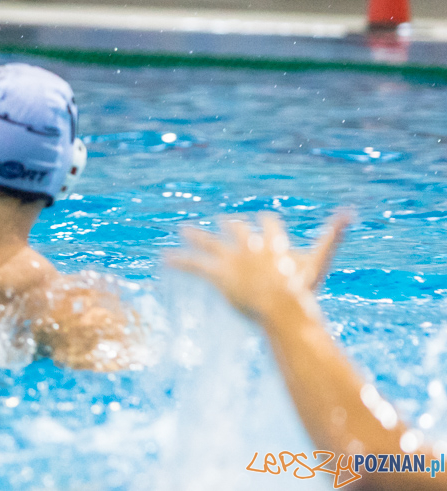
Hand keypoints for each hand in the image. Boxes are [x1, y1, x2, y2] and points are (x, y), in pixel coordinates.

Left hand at [169, 211, 349, 322]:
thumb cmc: (303, 288)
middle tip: (224, 221)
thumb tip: (352, 211)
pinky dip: (179, 260)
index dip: (266, 223)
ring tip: (183, 230)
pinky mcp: (218, 274)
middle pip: (236, 229)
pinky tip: (164, 258)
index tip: (264, 219)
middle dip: (230, 225)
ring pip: (208, 241)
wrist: (281, 305)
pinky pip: (193, 264)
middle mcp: (248, 246)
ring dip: (195, 235)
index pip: (267, 224)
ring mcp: (231, 260)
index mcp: (271, 242)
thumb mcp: (320, 261)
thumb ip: (334, 235)